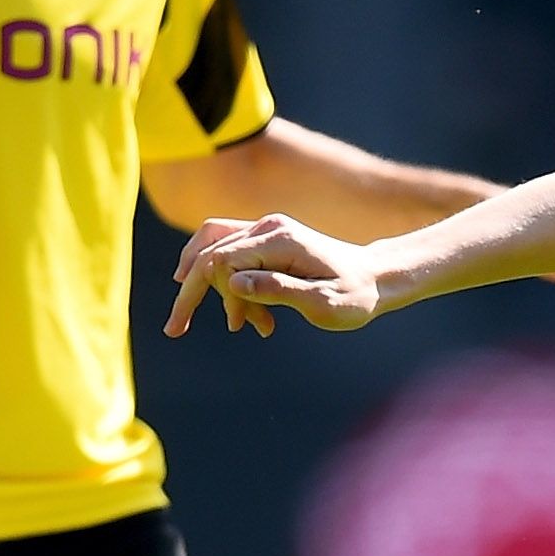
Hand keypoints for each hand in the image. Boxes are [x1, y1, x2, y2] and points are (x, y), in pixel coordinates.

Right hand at [167, 213, 381, 336]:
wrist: (378, 279)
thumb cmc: (355, 296)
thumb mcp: (322, 302)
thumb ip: (279, 291)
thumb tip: (235, 283)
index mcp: (279, 240)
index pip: (219, 259)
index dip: (196, 291)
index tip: (190, 325)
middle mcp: (268, 227)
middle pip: (208, 250)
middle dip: (191, 291)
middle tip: (176, 328)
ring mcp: (267, 231)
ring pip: (216, 251)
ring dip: (217, 292)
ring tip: (241, 326)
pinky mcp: (269, 240)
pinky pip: (234, 257)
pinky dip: (234, 288)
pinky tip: (252, 319)